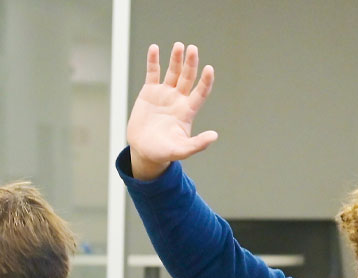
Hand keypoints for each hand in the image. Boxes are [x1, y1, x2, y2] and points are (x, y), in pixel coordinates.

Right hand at [126, 43, 218, 179]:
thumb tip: (214, 136)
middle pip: (187, 77)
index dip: (205, 81)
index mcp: (188, 110)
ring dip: (176, 59)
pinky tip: (154, 48)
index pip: (201, 91)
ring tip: (179, 46)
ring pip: (173, 72)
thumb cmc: (163, 152)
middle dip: (191, 63)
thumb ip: (197, 144)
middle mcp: (178, 98)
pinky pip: (153, 73)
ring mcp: (164, 93)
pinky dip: (153, 61)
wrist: (143, 150)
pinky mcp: (149, 92)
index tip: (209, 69)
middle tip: (192, 49)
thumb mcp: (181, 150)